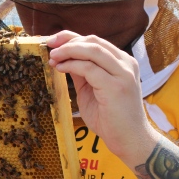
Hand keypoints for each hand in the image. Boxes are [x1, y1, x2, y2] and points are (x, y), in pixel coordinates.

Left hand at [47, 31, 158, 164]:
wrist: (129, 140)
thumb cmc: (111, 119)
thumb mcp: (92, 89)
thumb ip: (82, 73)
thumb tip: (64, 58)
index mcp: (122, 63)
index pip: (95, 41)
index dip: (72, 38)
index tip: (53, 41)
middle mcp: (126, 64)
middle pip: (93, 41)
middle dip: (68, 40)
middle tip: (49, 45)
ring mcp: (123, 73)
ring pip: (92, 49)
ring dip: (68, 50)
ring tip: (53, 56)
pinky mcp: (116, 86)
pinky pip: (89, 68)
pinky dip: (71, 65)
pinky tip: (60, 68)